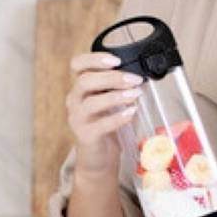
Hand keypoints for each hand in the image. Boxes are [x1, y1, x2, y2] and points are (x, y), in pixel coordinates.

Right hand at [64, 52, 142, 180]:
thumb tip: (141, 77)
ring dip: (116, 96)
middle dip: (112, 77)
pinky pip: (100, 125)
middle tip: (135, 80)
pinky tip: (131, 113)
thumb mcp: (110, 102)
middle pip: (85, 81)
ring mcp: (78, 119)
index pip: (77, 65)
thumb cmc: (106, 125)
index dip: (94, 59)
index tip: (116, 60)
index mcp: (81, 88)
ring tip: (135, 95)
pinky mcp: (85, 136)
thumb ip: (119, 88)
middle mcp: (75, 100)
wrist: (98, 157)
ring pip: (91, 102)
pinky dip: (117, 117)